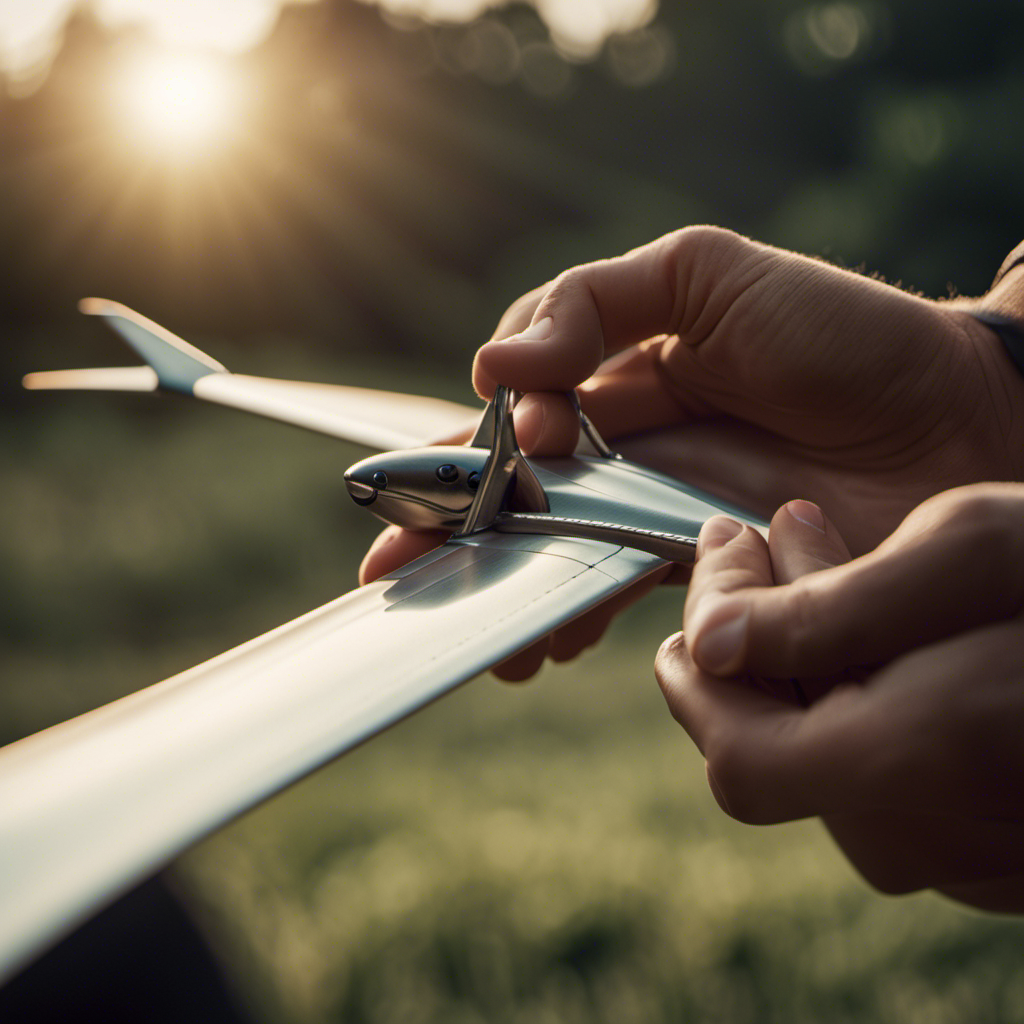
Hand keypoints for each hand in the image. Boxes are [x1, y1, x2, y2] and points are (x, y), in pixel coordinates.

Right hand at [363, 228, 1023, 677]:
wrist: (954, 417)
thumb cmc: (839, 332)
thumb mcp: (707, 273)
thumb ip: (595, 301)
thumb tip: (496, 370)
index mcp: (616, 374)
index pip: (512, 415)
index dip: (465, 450)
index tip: (455, 474)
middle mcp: (627, 448)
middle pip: (516, 496)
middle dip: (449, 538)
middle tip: (391, 580)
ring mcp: (659, 512)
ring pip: (557, 554)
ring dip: (504, 591)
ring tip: (470, 629)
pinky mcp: (701, 569)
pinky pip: (619, 593)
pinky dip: (574, 615)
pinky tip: (544, 643)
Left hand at [658, 484, 1023, 907]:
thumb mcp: (966, 552)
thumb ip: (821, 610)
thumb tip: (709, 642)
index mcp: (908, 765)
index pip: (734, 754)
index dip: (694, 678)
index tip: (695, 594)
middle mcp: (931, 835)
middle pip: (776, 752)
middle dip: (749, 642)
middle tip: (754, 542)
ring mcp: (971, 853)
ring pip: (830, 761)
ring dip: (802, 660)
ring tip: (814, 553)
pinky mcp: (1002, 844)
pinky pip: (891, 776)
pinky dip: (860, 696)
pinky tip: (881, 623)